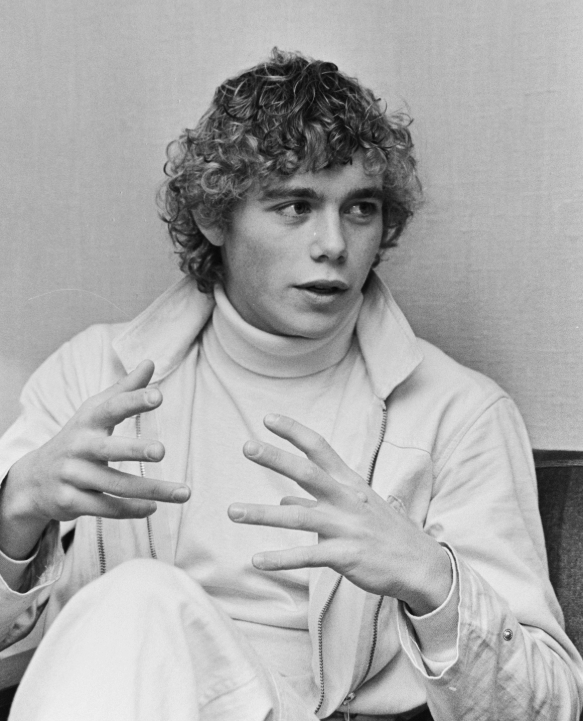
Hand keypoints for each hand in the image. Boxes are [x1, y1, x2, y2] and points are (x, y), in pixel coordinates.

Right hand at [0, 360, 189, 558]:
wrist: (33, 480)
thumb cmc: (78, 439)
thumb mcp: (94, 412)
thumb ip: (124, 390)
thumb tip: (150, 362)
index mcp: (87, 421)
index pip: (112, 407)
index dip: (134, 400)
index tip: (158, 395)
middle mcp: (78, 447)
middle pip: (109, 449)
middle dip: (135, 450)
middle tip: (161, 451)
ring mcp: (72, 476)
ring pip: (115, 485)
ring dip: (152, 491)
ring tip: (183, 493)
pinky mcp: (70, 502)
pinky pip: (105, 507)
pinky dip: (131, 509)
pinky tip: (153, 508)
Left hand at [228, 414, 450, 614]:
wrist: (421, 565)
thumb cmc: (384, 531)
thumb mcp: (355, 508)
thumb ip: (316, 502)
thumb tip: (284, 498)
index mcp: (349, 483)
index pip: (320, 448)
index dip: (294, 432)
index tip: (268, 419)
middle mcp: (347, 499)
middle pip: (308, 472)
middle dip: (277, 458)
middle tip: (247, 446)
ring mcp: (347, 527)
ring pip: (299, 517)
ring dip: (263, 514)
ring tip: (232, 511)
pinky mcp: (347, 557)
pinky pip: (308, 556)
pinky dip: (281, 559)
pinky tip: (257, 560)